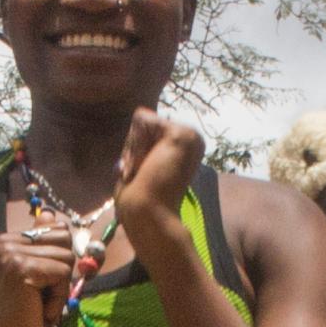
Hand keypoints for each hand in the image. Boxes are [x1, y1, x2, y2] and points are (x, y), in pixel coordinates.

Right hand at [0, 226, 75, 326]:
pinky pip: (63, 274)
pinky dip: (58, 298)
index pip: (58, 229)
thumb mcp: (40, 274)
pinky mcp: (21, 269)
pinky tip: (39, 310)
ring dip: (61, 288)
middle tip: (40, 297)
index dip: (60, 262)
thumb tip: (49, 213)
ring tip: (38, 305)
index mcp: (6, 240)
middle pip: (65, 240)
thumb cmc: (27, 316)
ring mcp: (10, 254)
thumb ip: (44, 245)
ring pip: (67, 258)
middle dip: (63, 273)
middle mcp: (4, 241)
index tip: (40, 285)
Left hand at [113, 109, 203, 230]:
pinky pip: (142, 120)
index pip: (149, 128)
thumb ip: (146, 137)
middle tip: (138, 172)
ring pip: (143, 120)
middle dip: (133, 145)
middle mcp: (192, 138)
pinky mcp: (180, 134)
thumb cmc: (142, 195)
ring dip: (133, 146)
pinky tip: (144, 164)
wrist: (149, 212)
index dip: (136, 148)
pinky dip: (135, 142)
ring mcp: (190, 135)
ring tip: (142, 169)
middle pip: (145, 122)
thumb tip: (141, 113)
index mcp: (186, 147)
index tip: (138, 173)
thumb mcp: (145, 159)